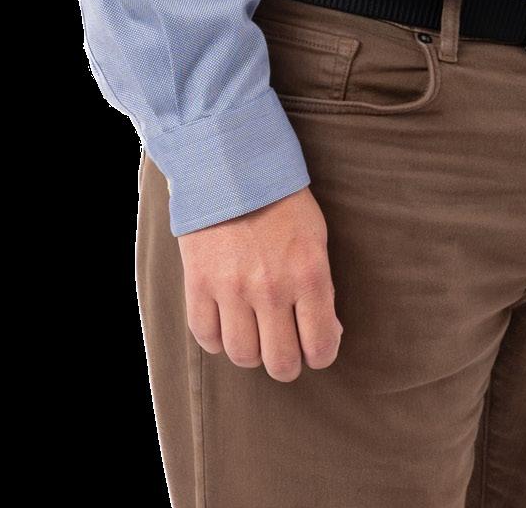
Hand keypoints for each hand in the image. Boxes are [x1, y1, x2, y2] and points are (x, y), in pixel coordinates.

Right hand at [178, 184, 343, 378]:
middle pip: (280, 363)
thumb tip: (326, 332)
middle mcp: (272, 288)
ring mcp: (232, 288)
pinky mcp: (199, 283)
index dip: (321, 355)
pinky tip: (226, 323)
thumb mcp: (316, 238)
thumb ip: (320, 287)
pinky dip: (217, 338)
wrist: (233, 164)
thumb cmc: (282, 202)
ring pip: (242, 356)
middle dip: (286, 363)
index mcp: (308, 274)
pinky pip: (206, 336)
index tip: (316, 348)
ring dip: (251, 352)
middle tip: (285, 349)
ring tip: (254, 334)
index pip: (320, 347)